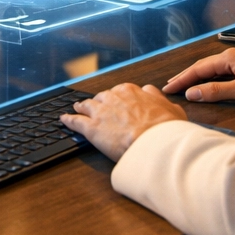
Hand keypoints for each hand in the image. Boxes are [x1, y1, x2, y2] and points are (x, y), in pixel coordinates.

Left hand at [61, 83, 187, 161]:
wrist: (154, 143)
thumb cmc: (164, 128)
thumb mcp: (170, 107)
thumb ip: (157, 97)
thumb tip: (152, 92)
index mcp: (131, 91)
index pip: (120, 91)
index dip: (118, 99)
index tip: (117, 103)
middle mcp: (113, 98)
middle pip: (102, 97)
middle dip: (99, 102)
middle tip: (97, 107)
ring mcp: (100, 112)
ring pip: (86, 106)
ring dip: (82, 107)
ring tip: (77, 108)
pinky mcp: (91, 129)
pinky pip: (75, 122)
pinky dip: (69, 120)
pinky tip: (64, 120)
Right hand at [161, 47, 234, 103]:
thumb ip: (217, 92)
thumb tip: (191, 93)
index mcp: (228, 58)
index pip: (198, 69)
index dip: (181, 79)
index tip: (167, 89)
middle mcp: (232, 56)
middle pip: (203, 67)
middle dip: (185, 77)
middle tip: (170, 87)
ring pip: (212, 69)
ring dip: (197, 78)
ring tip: (183, 86)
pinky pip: (222, 73)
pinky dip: (210, 79)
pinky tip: (208, 85)